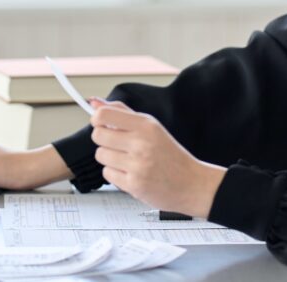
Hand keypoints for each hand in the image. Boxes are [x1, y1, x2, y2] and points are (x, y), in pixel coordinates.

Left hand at [89, 98, 226, 218]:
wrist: (191, 183)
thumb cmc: (170, 154)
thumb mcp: (151, 127)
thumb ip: (122, 113)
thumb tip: (94, 102)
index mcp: (146, 125)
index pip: (104, 115)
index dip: (97, 118)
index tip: (101, 123)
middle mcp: (141, 143)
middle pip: (98, 135)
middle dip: (103, 139)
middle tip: (116, 143)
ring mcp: (137, 165)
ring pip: (101, 155)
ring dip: (110, 158)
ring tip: (127, 160)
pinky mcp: (134, 184)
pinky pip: (107, 174)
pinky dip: (115, 174)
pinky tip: (130, 172)